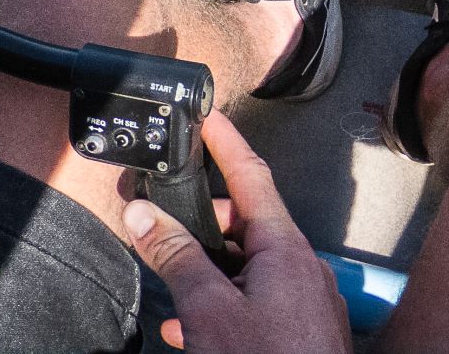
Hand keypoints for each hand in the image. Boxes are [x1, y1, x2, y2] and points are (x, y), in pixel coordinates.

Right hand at [124, 113, 350, 353]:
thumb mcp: (210, 311)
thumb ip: (177, 260)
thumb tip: (145, 216)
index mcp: (285, 248)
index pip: (252, 175)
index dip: (226, 143)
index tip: (208, 117)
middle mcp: (301, 268)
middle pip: (246, 224)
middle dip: (202, 219)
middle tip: (162, 216)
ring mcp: (303, 302)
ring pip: (248, 267)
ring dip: (207, 267)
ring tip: (169, 274)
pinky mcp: (299, 334)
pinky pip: (256, 302)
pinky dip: (222, 303)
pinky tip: (190, 326)